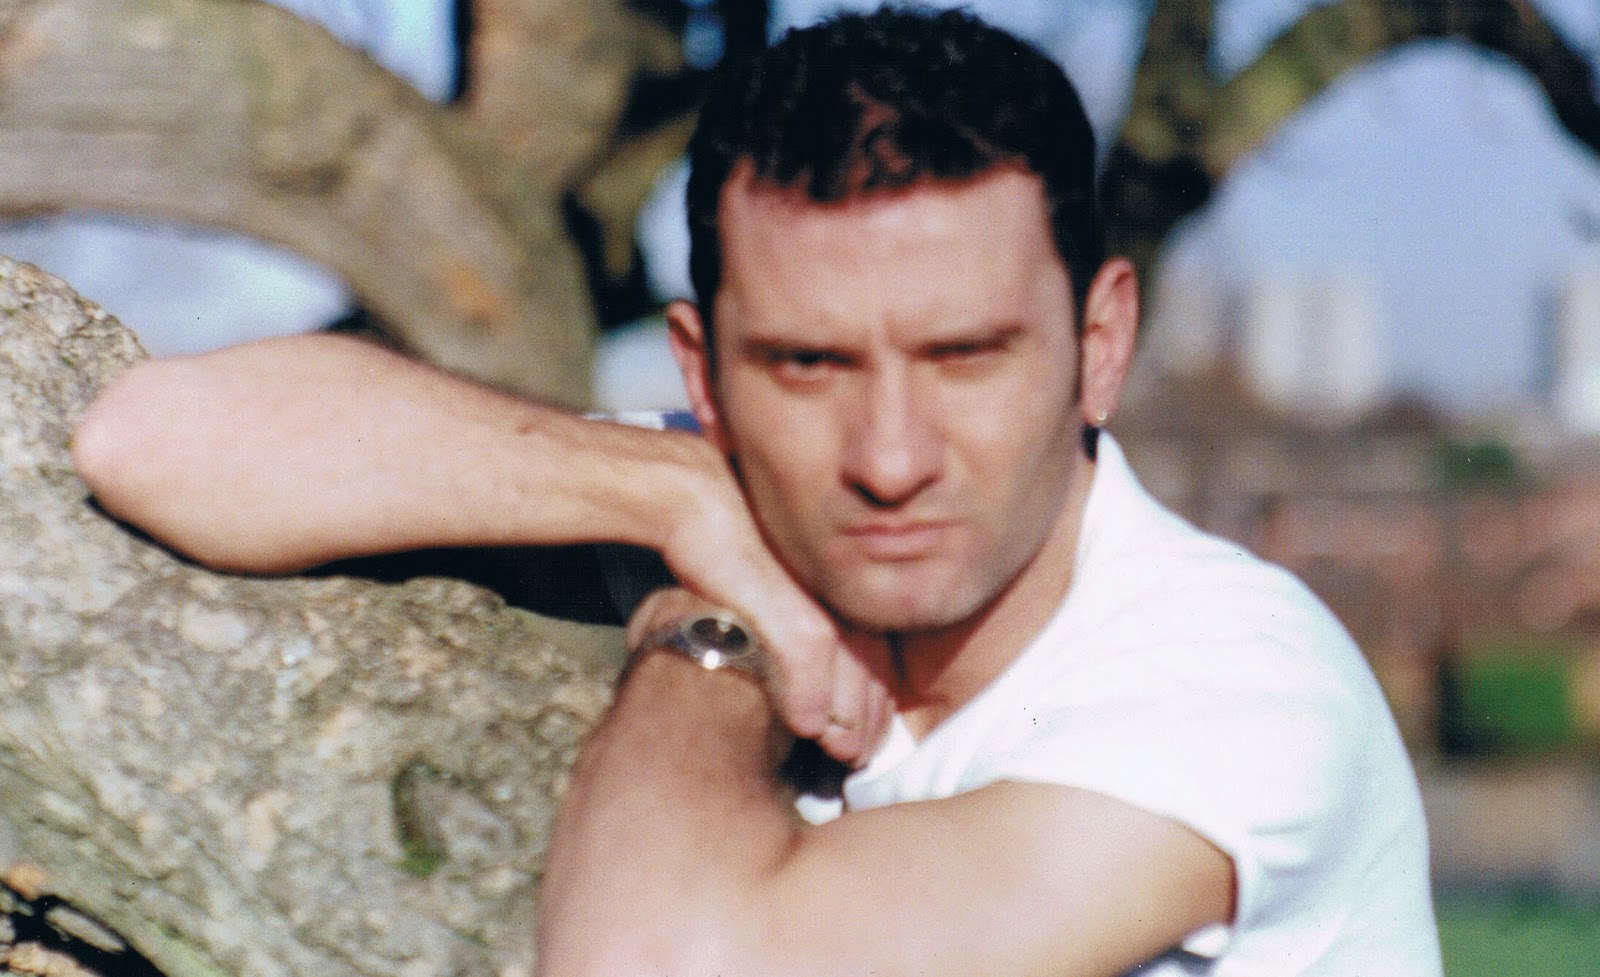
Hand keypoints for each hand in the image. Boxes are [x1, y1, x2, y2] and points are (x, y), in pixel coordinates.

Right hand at [651, 454, 893, 763]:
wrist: (696, 503)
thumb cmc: (724, 555)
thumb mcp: (765, 597)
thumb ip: (786, 635)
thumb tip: (800, 698)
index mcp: (836, 589)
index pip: (872, 655)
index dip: (873, 704)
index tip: (866, 741)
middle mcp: (836, 590)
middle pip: (871, 665)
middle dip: (870, 719)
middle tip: (860, 758)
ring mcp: (816, 592)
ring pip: (850, 667)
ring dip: (849, 718)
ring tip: (842, 754)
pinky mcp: (785, 593)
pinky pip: (809, 654)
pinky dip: (810, 697)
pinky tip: (807, 727)